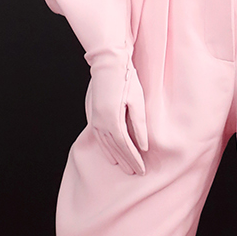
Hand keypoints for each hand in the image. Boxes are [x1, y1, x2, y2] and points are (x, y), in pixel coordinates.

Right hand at [84, 55, 148, 174]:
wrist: (107, 63)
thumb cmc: (126, 79)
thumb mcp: (137, 101)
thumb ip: (140, 125)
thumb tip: (144, 146)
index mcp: (112, 120)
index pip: (125, 147)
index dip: (134, 159)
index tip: (142, 170)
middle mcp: (100, 123)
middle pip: (114, 149)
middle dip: (126, 162)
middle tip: (136, 173)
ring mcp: (94, 119)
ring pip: (105, 145)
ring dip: (116, 157)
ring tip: (125, 168)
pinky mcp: (93, 114)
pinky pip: (99, 138)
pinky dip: (106, 148)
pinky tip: (110, 154)